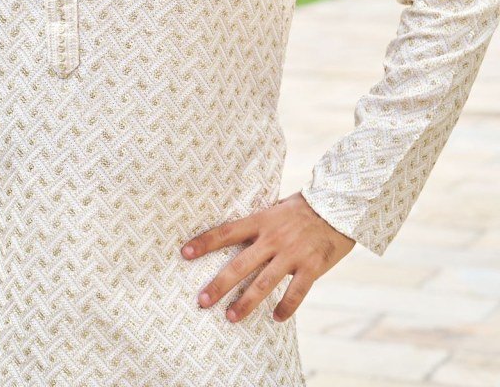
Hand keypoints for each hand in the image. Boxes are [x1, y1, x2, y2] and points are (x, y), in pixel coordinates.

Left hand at [180, 191, 354, 323]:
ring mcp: (293, 253)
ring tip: (231, 318)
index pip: (227, 232)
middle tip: (203, 301)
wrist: (339, 205)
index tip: (185, 253)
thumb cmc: (303, 208)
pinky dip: (286, 307)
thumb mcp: (275, 208)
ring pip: (264, 283)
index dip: (205, 242)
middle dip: (220, 284)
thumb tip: (233, 235)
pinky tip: (276, 318)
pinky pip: (296, 292)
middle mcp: (274, 238)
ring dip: (246, 303)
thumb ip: (258, 224)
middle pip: (240, 264)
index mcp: (262, 220)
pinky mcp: (312, 266)